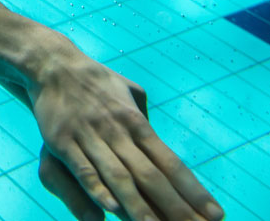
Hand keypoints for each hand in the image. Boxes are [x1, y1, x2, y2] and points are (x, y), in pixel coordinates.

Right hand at [30, 55, 221, 220]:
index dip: (193, 190)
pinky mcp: (63, 141)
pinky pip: (83, 169)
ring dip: (139, 207)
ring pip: (119, 177)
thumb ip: (145, 122)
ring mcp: (90, 136)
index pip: (170, 162)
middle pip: (151, 175)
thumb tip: (158, 145)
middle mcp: (118, 130)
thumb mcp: (130, 93)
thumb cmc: (96, 81)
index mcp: (136, 122)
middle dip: (175, 207)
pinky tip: (111, 208)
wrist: (53, 64)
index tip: (216, 214)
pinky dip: (97, 189)